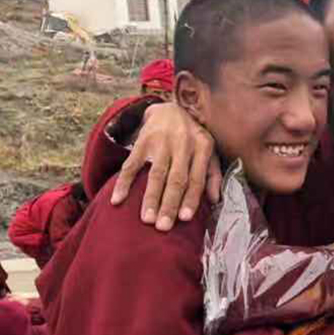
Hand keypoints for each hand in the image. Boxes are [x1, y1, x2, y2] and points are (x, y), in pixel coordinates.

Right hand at [110, 103, 222, 230]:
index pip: (196, 178)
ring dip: (150, 197)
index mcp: (202, 146)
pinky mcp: (142, 140)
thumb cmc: (193, 137)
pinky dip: (124, 182)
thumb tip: (216, 200)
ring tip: (146, 219)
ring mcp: (161, 141)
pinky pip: (131, 164)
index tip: (184, 219)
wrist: (170, 108)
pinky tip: (117, 199)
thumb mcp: (209, 151)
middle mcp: (183, 143)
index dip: (191, 199)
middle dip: (169, 204)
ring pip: (155, 173)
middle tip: (163, 226)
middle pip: (176, 178)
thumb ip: (213, 175)